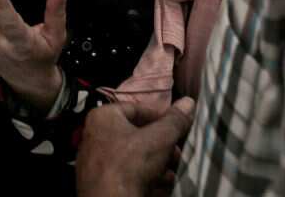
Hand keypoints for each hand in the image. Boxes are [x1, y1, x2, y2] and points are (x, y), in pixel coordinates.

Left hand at [76, 98, 194, 196]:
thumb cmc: (131, 162)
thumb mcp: (159, 138)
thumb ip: (174, 121)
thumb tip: (188, 102)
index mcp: (103, 117)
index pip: (136, 108)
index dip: (161, 116)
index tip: (179, 126)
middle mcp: (96, 135)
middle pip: (137, 134)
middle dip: (162, 144)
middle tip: (179, 152)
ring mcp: (98, 160)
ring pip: (134, 156)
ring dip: (158, 162)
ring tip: (175, 170)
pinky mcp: (102, 180)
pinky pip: (128, 173)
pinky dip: (146, 177)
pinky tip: (163, 183)